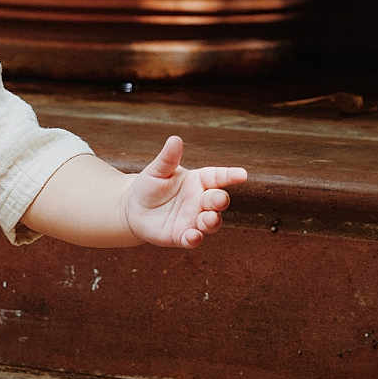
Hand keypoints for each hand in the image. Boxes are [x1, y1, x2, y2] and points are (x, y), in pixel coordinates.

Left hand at [125, 135, 246, 249]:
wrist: (134, 208)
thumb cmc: (150, 185)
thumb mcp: (158, 170)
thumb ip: (168, 158)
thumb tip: (175, 139)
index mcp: (198, 181)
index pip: (217, 177)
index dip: (230, 175)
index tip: (243, 174)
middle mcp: (200, 201)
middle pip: (217, 200)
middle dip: (220, 200)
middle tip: (218, 199)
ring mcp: (194, 220)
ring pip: (211, 222)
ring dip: (212, 221)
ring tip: (208, 219)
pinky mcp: (182, 236)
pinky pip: (193, 239)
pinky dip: (194, 238)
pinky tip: (193, 236)